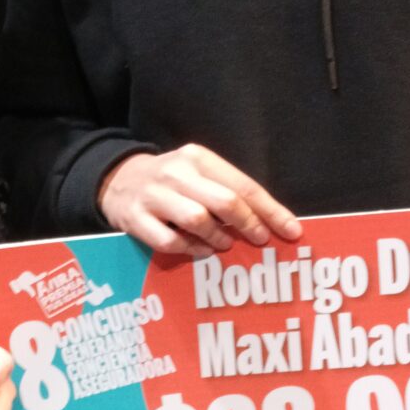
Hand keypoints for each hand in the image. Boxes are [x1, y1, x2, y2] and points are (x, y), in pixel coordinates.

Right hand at [98, 143, 301, 256]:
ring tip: (224, 245)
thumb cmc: (172, 182)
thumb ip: (228, 193)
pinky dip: (189, 249)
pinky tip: (198, 251)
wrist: (117, 179)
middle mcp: (176, 172)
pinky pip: (169, 241)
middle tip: (259, 240)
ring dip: (217, 238)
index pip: (243, 185)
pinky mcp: (135, 218)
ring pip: (197, 219)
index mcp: (199, 158)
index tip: (292, 231)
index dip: (271, 211)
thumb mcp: (199, 175)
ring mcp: (153, 196)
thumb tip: (269, 223)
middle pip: (224, 201)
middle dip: (248, 224)